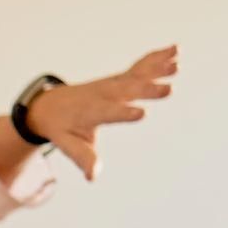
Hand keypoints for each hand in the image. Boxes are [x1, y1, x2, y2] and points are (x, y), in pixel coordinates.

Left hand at [27, 45, 178, 180]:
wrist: (50, 104)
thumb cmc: (61, 128)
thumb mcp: (68, 144)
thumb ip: (82, 158)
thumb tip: (92, 177)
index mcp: (90, 112)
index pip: (108, 113)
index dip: (123, 113)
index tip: (142, 114)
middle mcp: (103, 95)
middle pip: (127, 91)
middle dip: (147, 90)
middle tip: (169, 91)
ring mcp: (113, 84)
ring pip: (136, 75)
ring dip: (156, 70)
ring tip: (177, 66)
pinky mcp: (120, 78)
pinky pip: (139, 67)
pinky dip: (156, 58)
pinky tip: (176, 50)